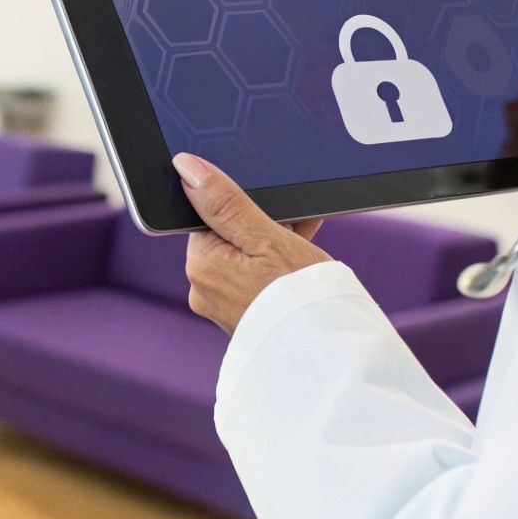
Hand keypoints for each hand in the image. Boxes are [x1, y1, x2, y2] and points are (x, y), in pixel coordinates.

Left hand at [174, 153, 329, 333]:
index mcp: (200, 265)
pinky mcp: (246, 320)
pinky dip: (277, 268)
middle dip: (262, 225)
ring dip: (274, 245)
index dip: (243, 207)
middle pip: (230, 237)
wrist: (331, 352)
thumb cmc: (301, 295)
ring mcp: (224, 308)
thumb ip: (225, 202)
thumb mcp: (266, 236)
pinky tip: (304, 263)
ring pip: (247, 258)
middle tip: (295, 224)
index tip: (271, 210)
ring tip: (305, 243)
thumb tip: (185, 167)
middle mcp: (204, 289)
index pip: (210, 217)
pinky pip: (257, 281)